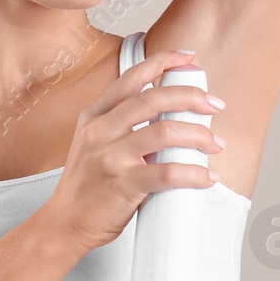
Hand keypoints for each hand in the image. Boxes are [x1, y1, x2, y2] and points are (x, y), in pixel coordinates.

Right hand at [41, 49, 225, 254]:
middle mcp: (99, 130)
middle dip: (191, 97)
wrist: (64, 223)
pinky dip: (194, 173)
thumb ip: (124, 126)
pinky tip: (207, 176)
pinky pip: (167, 173)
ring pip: (165, 132)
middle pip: (153, 98)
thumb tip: (171, 114)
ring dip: (199, 135)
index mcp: (94, 116)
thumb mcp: (95, 144)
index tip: (189, 57)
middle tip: (214, 105)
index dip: (163, 61)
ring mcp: (110, 157)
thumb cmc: (86, 186)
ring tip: (215, 144)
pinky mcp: (123, 185)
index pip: (132, 77)